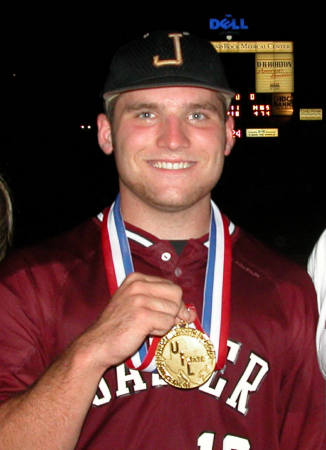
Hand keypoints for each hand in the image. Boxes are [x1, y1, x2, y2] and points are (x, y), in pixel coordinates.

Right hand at [76, 272, 195, 371]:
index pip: (171, 286)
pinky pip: (167, 323)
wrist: (97, 344)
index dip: (174, 303)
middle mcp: (138, 285)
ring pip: (173, 311)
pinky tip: (145, 332)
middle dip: (172, 312)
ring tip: (146, 327)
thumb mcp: (138, 306)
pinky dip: (160, 331)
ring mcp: (139, 299)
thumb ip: (163, 304)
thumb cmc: (118, 327)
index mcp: (136, 279)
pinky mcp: (142, 315)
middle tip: (157, 323)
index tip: (165, 314)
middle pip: (176, 295)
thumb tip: (191, 312)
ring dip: (164, 324)